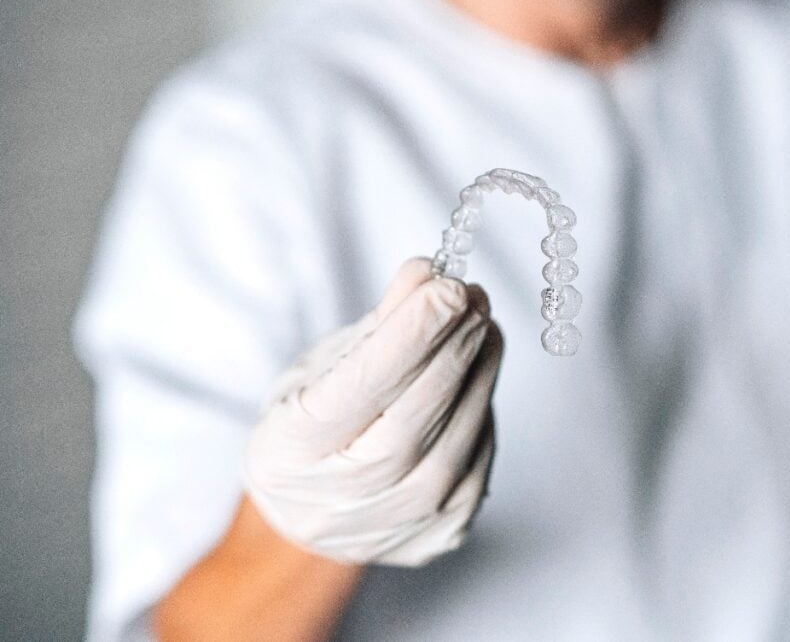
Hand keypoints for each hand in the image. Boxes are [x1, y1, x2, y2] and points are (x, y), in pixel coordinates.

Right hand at [244, 258, 501, 566]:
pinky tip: (473, 373)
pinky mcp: (445, 530)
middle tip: (471, 295)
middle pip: (418, 412)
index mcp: (292, 451)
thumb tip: (427, 274)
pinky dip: (480, 404)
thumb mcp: (320, 370)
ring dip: (479, 367)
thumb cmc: (311, 433)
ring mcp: (399, 522)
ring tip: (479, 324)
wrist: (313, 518)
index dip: (411, 333)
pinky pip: (478, 453)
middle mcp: (345, 498)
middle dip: (453, 343)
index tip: (446, 286)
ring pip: (461, 433)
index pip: (363, 387)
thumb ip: (377, 325)